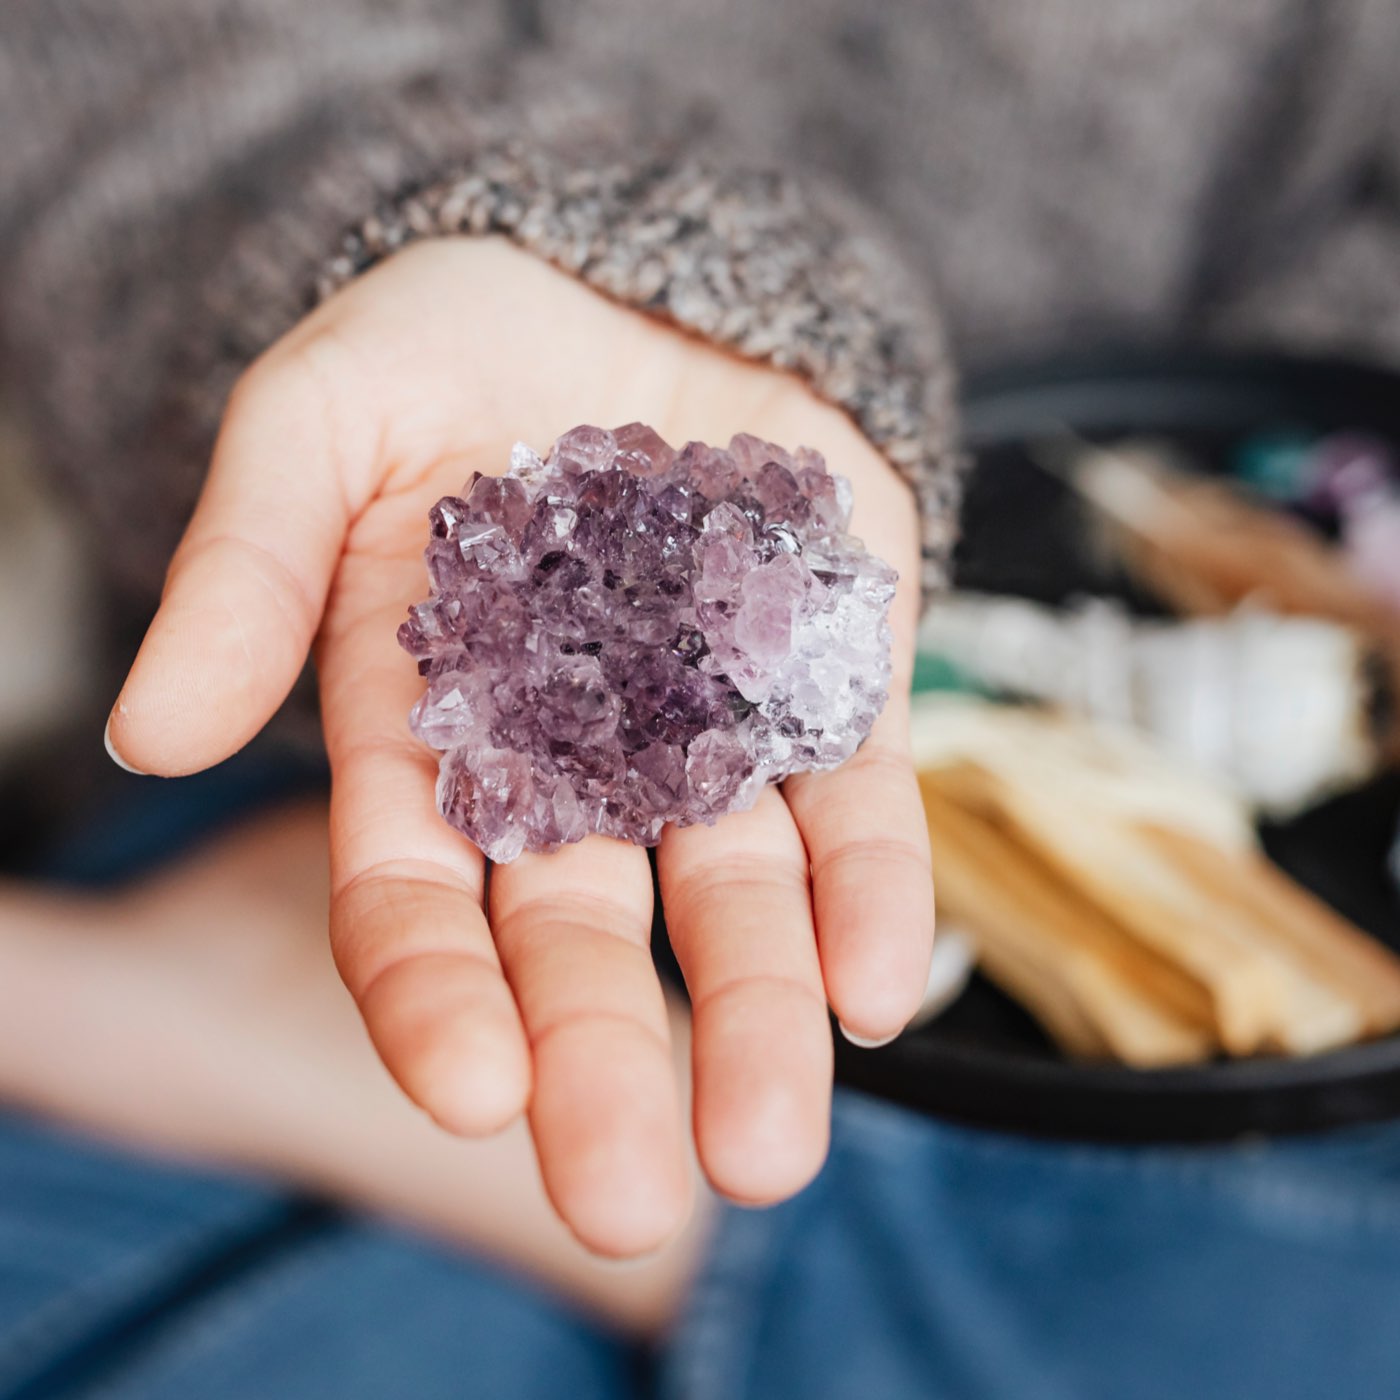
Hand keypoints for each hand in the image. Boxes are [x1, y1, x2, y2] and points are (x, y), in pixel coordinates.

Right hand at [106, 238, 934, 1255]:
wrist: (622, 273)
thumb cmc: (445, 341)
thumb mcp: (318, 418)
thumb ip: (249, 569)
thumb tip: (154, 733)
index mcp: (430, 717)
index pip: (418, 888)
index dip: (434, 990)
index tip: (469, 1091)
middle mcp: (573, 753)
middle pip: (582, 929)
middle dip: (603, 1056)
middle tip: (634, 1194)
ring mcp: (709, 723)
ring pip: (733, 896)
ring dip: (756, 1016)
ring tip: (767, 1145)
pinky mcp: (827, 672)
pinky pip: (854, 795)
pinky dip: (870, 888)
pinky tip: (880, 988)